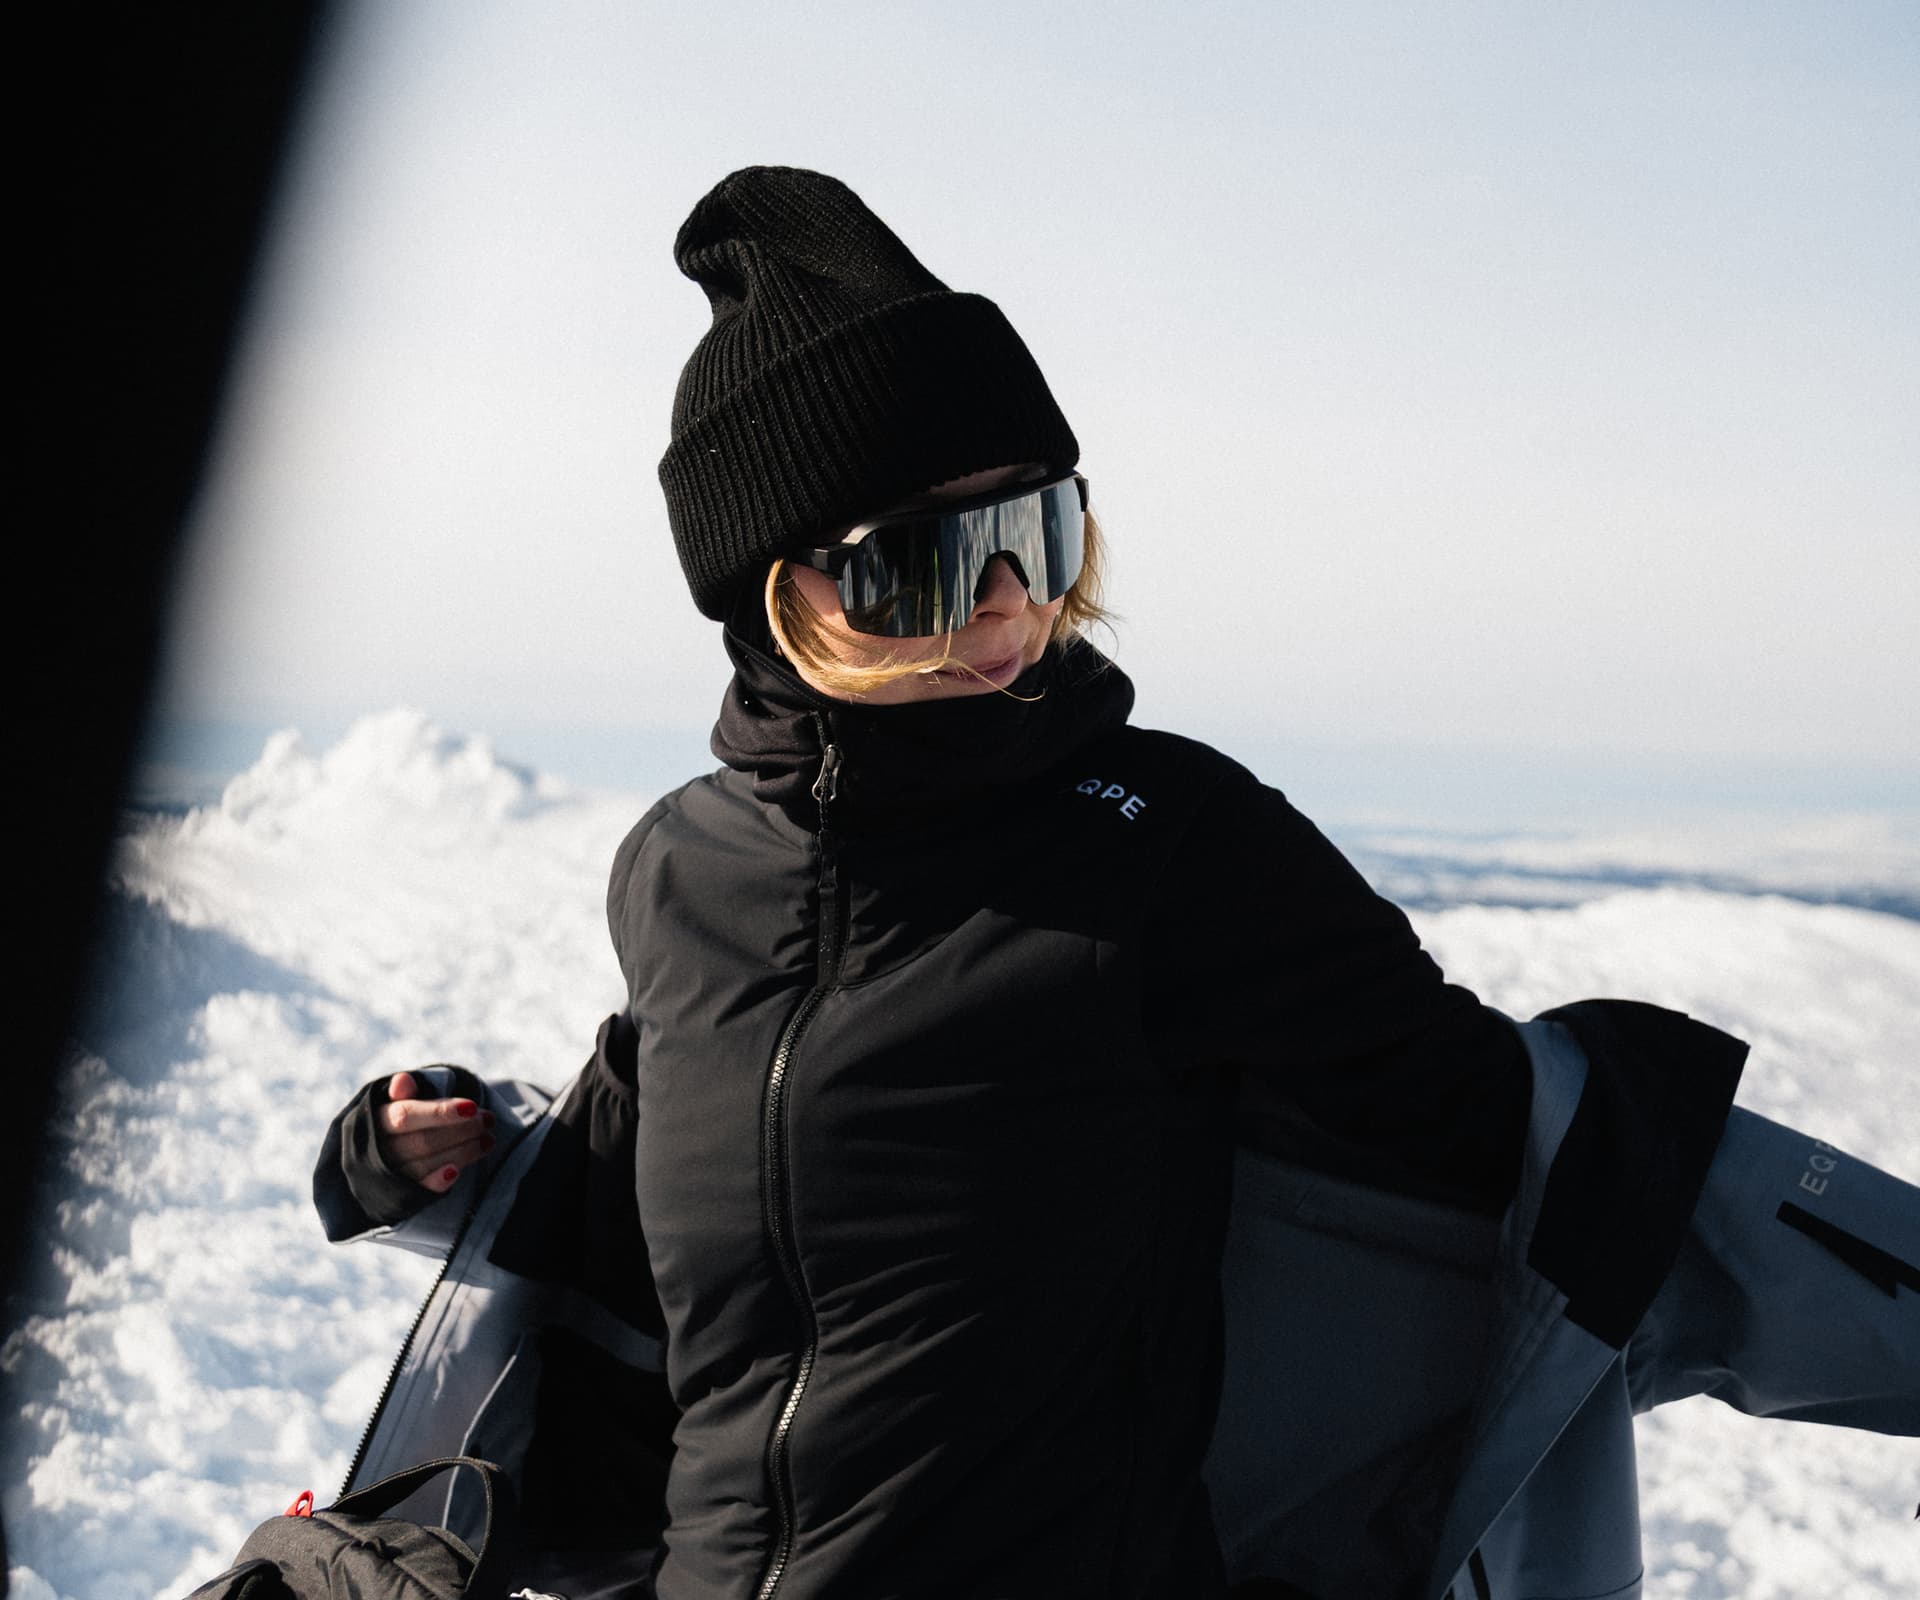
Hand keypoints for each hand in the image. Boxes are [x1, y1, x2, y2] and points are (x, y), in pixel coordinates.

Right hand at [378, 1070, 495, 1193]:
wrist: (385, 1152)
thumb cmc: (403, 1117)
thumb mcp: (402, 1099)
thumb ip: (407, 1091)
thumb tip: (402, 1081)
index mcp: (375, 1120)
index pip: (405, 1116)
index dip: (439, 1112)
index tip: (472, 1107)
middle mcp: (378, 1150)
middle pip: (421, 1142)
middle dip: (460, 1130)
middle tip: (489, 1120)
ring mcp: (389, 1175)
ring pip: (424, 1165)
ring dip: (462, 1152)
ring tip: (488, 1139)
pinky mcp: (402, 1194)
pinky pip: (419, 1190)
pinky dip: (437, 1182)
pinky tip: (457, 1172)